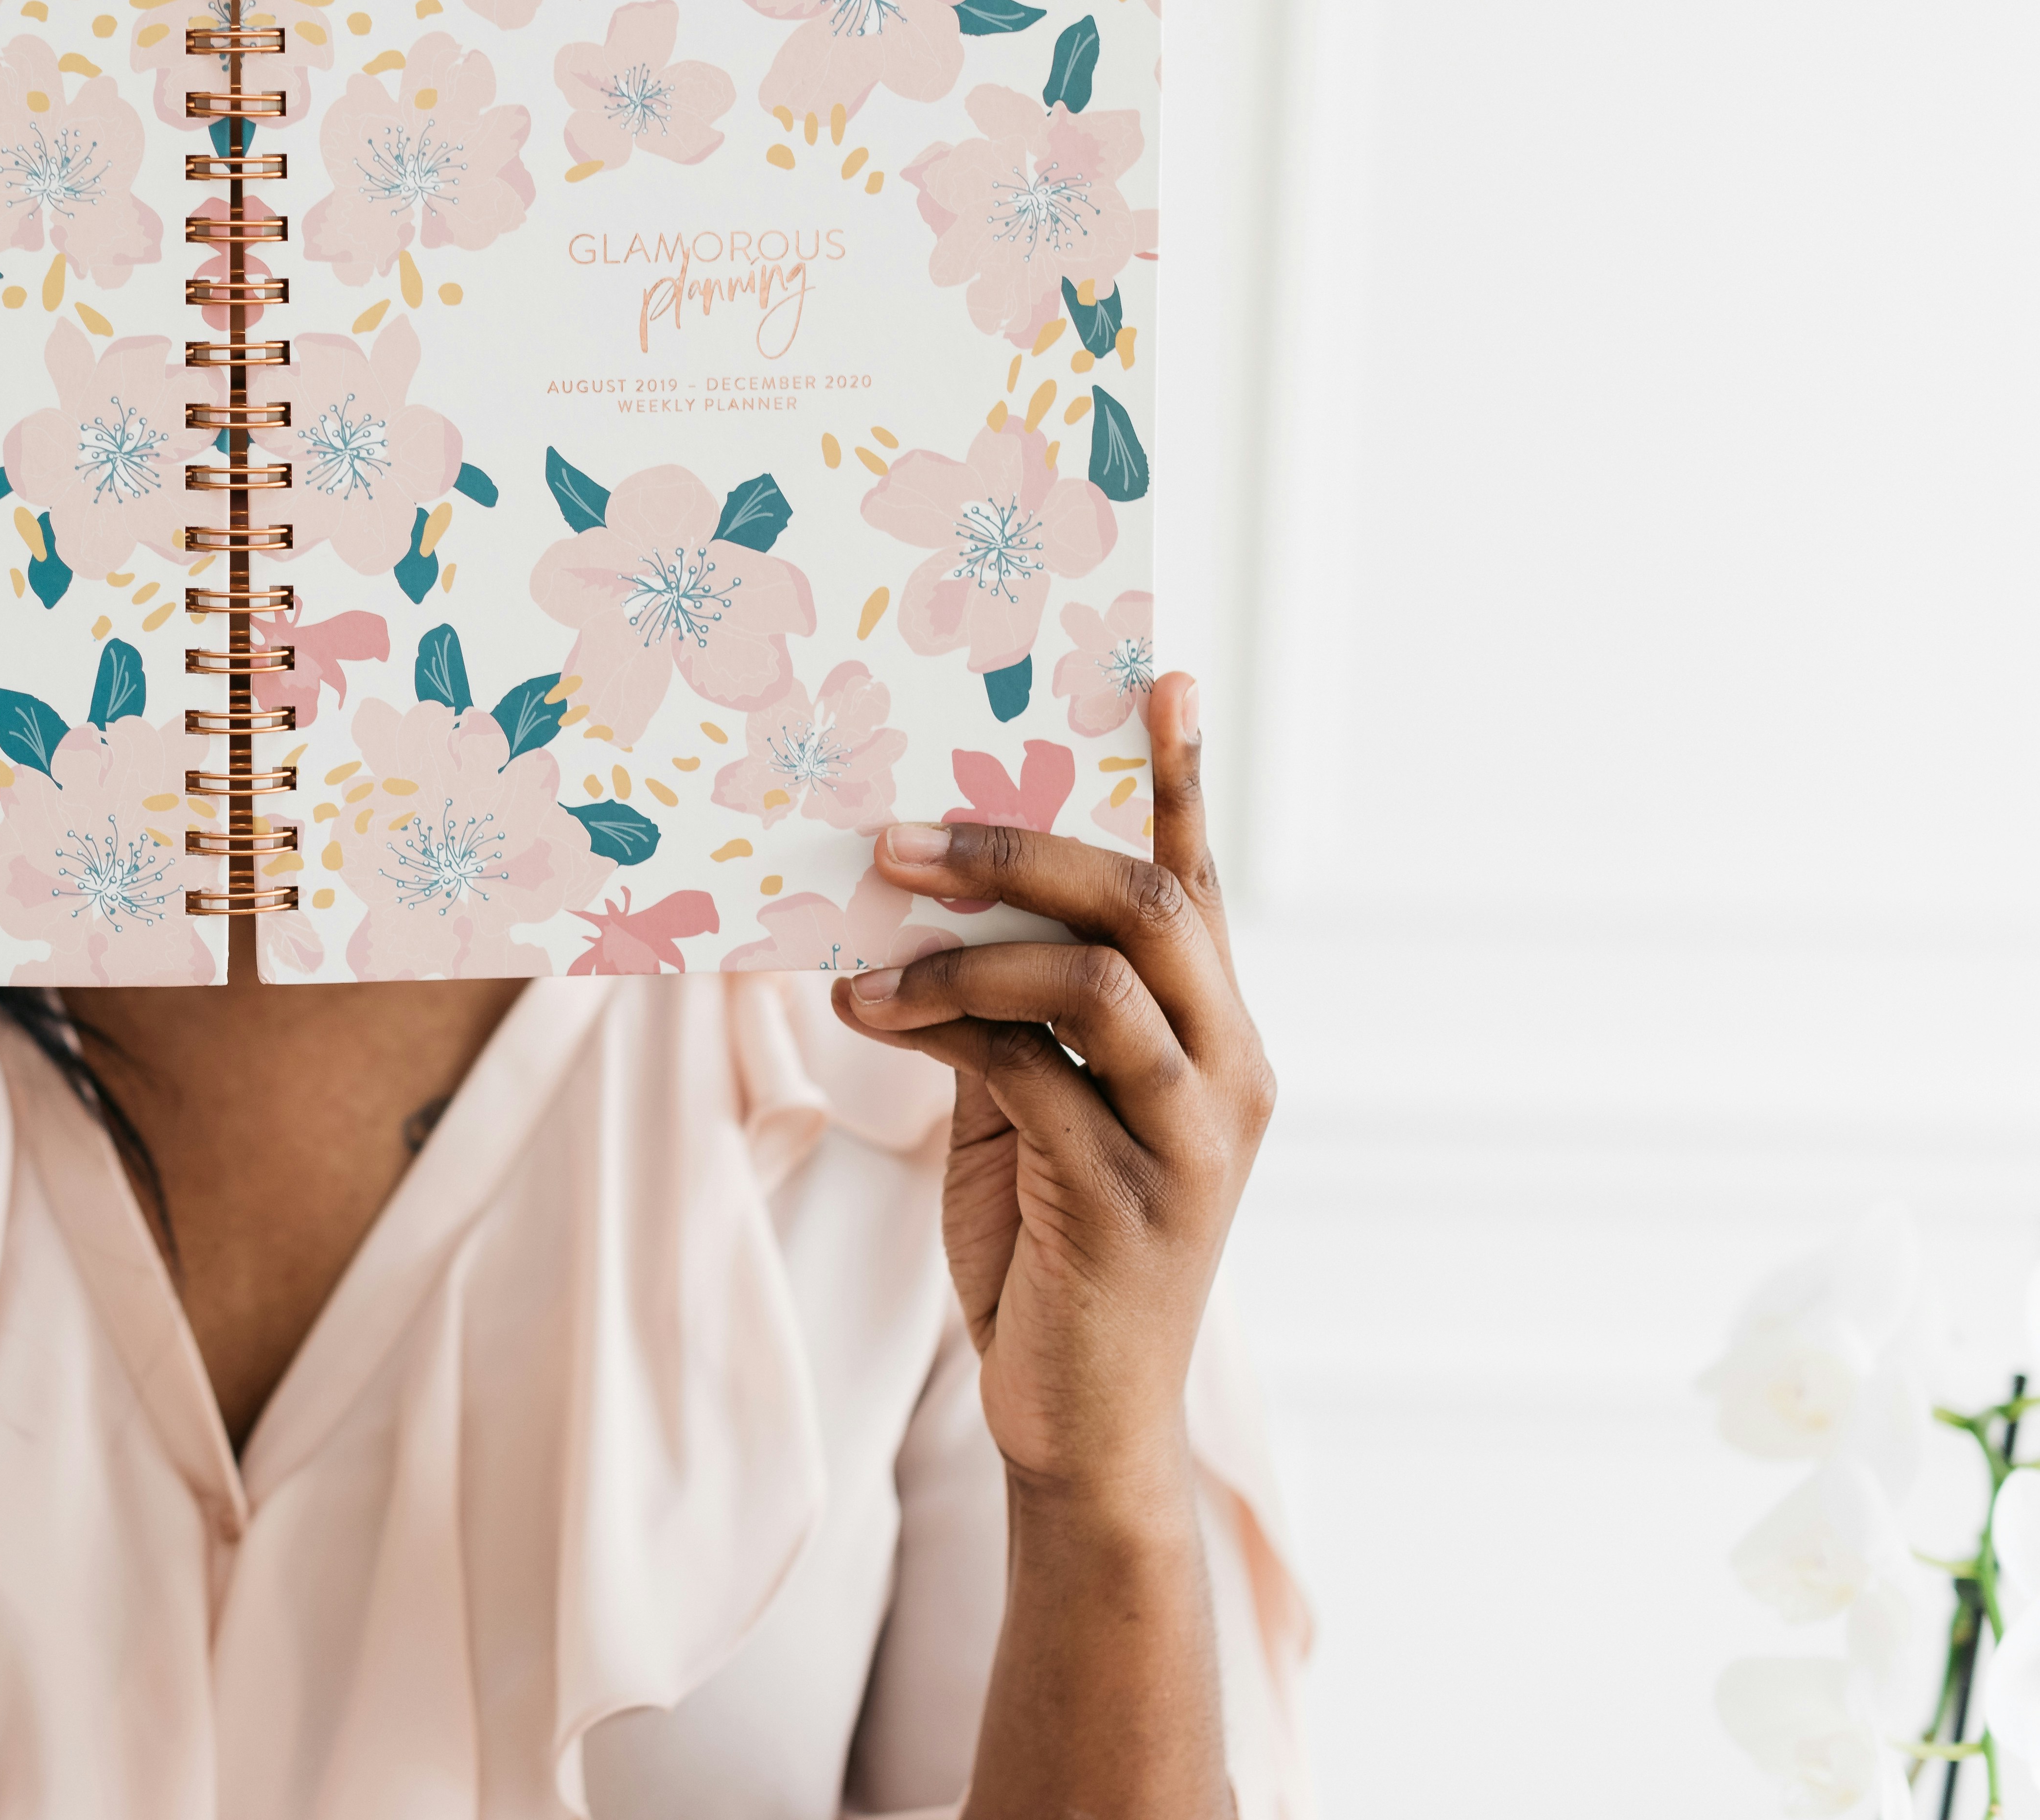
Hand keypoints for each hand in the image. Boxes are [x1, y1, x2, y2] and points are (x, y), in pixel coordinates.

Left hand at [836, 673, 1270, 1505]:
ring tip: (868, 942)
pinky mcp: (1127, 1198)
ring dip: (966, 944)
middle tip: (906, 830)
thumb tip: (927, 901)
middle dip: (1024, 850)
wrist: (1076, 1420)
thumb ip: (1016, 1010)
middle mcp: (1233, 1072)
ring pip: (1093, 979)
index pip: (1200, 881)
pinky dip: (934, 1027)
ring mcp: (1190, 1138)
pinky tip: (863, 1014)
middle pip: (1147, 906)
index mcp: (1220, 1036)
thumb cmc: (1047, 1244)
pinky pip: (1026, 1071)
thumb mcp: (1035, 1105)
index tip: (1163, 676)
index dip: (1182, 778)